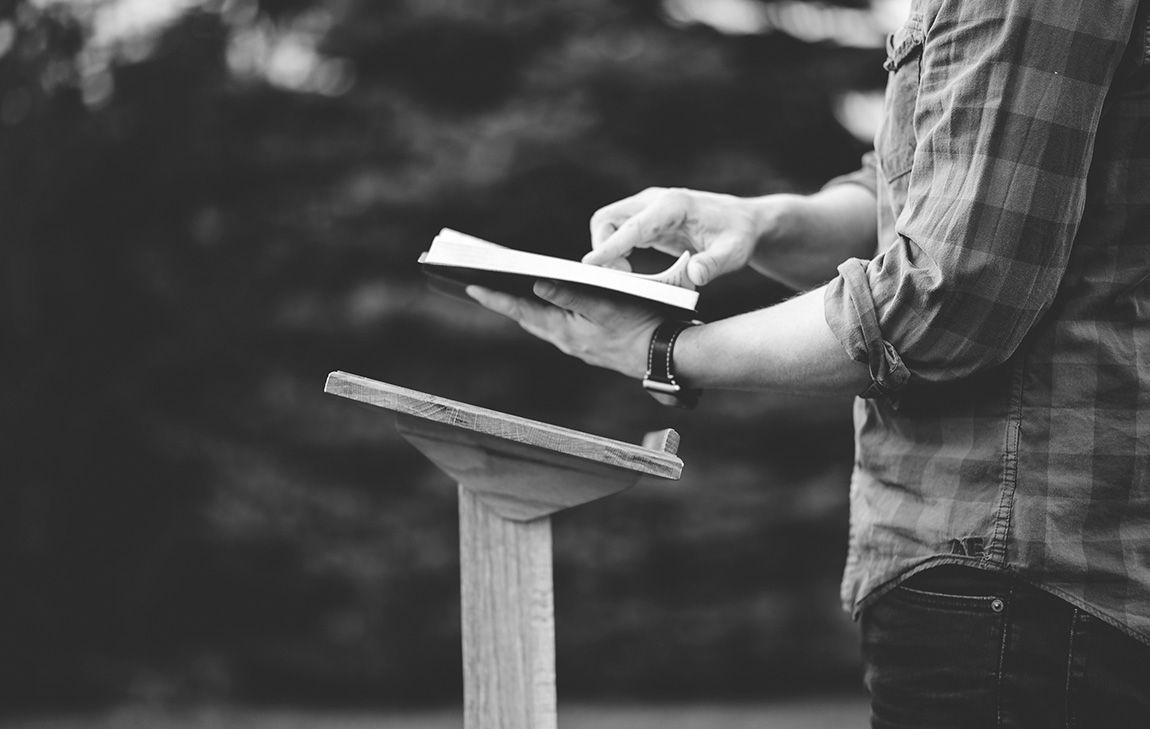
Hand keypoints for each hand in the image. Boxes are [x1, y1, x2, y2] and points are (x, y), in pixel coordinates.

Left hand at [465, 281, 662, 378]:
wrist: (666, 356)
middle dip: (505, 302)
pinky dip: (547, 315)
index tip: (471, 288)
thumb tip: (537, 285)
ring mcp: (580, 345)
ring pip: (544, 325)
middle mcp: (568, 341)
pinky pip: (560, 328)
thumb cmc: (641, 327)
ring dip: (525, 309)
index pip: (522, 312)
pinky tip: (549, 305)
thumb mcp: (606, 305)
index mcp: (566, 332)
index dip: (495, 299)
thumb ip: (570, 296)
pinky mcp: (592, 345)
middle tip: (482, 286)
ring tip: (507, 292)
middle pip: (528, 319)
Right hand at [584, 187, 760, 286]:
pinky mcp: (645, 218)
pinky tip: (627, 269)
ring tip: (626, 274)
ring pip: (607, 223)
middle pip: (607, 218)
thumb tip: (695, 275)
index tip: (591, 264)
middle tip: (622, 277)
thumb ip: (715, 264)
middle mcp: (655, 201)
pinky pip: (616, 230)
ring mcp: (646, 207)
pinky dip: (613, 249)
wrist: (741, 220)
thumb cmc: (737, 235)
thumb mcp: (734, 252)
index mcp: (674, 206)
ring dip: (606, 249)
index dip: (610, 246)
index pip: (633, 226)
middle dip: (602, 248)